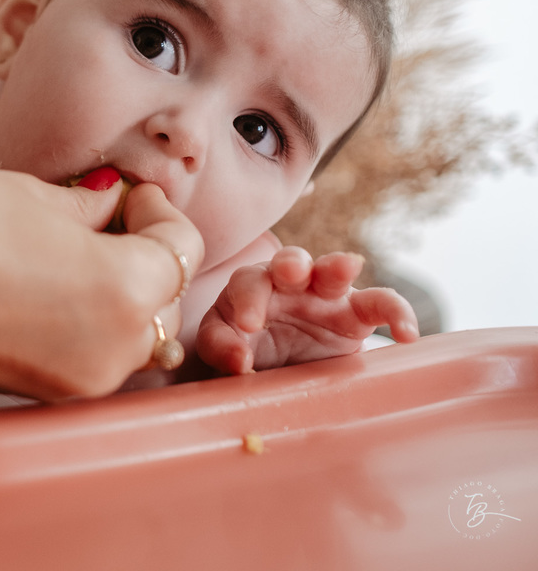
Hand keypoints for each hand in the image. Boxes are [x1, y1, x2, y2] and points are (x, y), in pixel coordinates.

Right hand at [0, 169, 204, 400]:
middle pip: (159, 299)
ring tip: (62, 243)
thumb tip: (108, 207)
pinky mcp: (27, 390)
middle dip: (140, 252)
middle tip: (98, 212)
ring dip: (110, 287)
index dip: (157, 208)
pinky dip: (77, 316)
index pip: (182, 249)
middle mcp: (110, 354)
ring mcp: (68, 382)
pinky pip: (81, 351)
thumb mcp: (28, 195)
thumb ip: (87, 209)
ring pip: (124, 332)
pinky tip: (33, 277)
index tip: (124, 188)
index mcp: (125, 295)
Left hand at [196, 247, 419, 374]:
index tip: (247, 326)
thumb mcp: (224, 347)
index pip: (247, 284)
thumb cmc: (247, 348)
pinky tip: (408, 335)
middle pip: (291, 261)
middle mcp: (289, 284)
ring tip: (348, 267)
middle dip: (292, 263)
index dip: (247, 301)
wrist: (281, 370)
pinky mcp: (358, 315)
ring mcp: (327, 295)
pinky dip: (398, 313)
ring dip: (339, 267)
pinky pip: (382, 304)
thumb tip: (239, 361)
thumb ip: (222, 348)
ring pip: (334, 271)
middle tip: (291, 273)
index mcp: (252, 288)